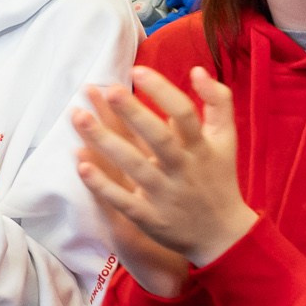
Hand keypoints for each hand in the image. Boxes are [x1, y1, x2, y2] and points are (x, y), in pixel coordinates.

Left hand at [71, 67, 257, 267]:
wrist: (223, 235)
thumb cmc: (219, 177)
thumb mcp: (226, 139)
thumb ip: (218, 102)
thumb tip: (197, 70)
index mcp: (201, 147)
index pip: (184, 114)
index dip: (162, 91)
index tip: (136, 70)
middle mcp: (183, 169)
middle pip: (158, 138)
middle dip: (132, 113)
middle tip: (107, 89)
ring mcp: (166, 195)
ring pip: (134, 167)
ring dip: (105, 142)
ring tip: (79, 116)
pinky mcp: (150, 219)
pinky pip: (123, 202)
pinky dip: (102, 185)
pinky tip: (80, 164)